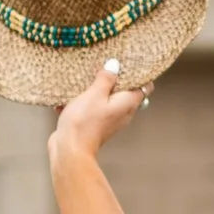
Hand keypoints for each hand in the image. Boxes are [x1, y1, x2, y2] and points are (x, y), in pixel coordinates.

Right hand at [48, 57, 150, 177]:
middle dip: (117, 79)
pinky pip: (94, 110)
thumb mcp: (95, 93)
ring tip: (88, 79)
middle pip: (126, 92)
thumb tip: (114, 65)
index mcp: (128, 103)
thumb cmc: (84, 123)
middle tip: (106, 67)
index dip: (140, 74)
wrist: (69, 150)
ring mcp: (109, 121)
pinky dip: (86, 103)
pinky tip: (73, 98)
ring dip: (99, 90)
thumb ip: (106, 78)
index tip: (130, 63)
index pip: (145, 87)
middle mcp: (123, 113)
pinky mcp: (96, 126)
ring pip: (108, 100)